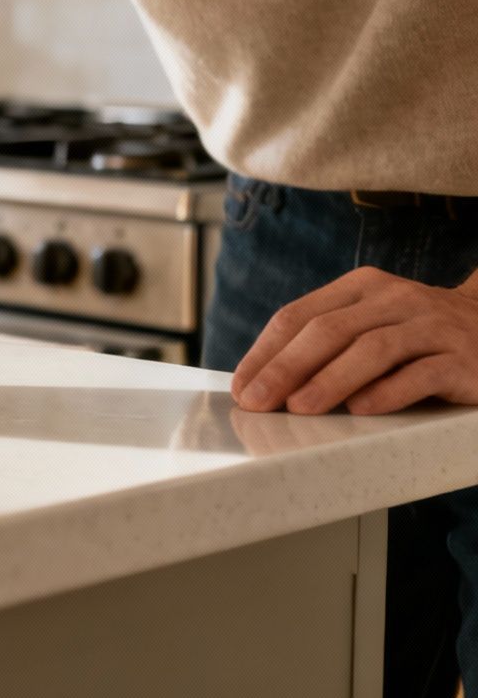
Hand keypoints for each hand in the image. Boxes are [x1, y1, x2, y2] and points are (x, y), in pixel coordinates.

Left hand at [232, 266, 477, 414]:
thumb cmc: (419, 336)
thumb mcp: (371, 325)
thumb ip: (327, 343)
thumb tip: (263, 382)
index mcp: (362, 288)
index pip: (299, 315)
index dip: (265, 352)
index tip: (242, 387)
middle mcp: (396, 299)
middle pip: (328, 330)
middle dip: (285, 368)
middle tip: (258, 401)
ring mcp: (433, 326)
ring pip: (372, 349)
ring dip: (330, 380)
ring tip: (299, 408)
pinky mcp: (465, 358)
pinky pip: (422, 373)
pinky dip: (389, 392)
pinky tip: (362, 409)